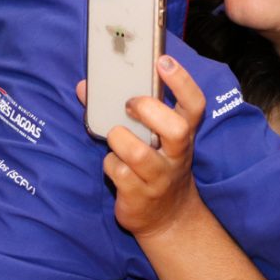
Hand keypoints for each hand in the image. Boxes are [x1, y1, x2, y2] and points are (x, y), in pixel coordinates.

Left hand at [86, 55, 206, 237]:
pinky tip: (114, 165)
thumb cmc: (155, 164)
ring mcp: (160, 177)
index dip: (181, 81)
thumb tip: (85, 87)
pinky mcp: (140, 195)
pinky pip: (119, 173)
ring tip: (116, 137)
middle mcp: (177, 154)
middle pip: (176, 128)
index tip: (163, 61)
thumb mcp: (152, 137)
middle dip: (148, 111)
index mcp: (184, 134)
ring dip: (119, 139)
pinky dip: (110, 164)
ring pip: (138, 153)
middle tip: (130, 105)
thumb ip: (125, 110)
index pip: (194, 104)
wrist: (169, 218)